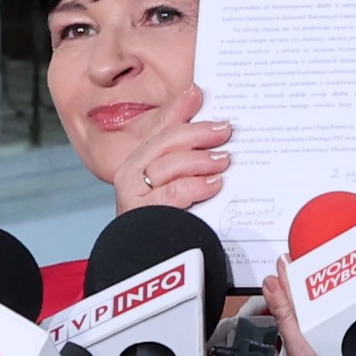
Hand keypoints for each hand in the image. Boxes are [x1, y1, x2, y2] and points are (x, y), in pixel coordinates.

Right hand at [111, 84, 229, 211]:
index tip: (200, 93)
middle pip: (165, 141)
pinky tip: (214, 184)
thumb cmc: (166, 221)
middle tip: (225, 130)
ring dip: (200, 159)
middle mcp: (130, 174)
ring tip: (225, 160)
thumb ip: (189, 158)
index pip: (161, 128)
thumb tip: (213, 128)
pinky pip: (172, 193)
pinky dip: (195, 186)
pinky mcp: (143, 215)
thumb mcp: (178, 185)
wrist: (146, 262)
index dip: (180, 109)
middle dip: (197, 132)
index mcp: (138, 161)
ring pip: (168, 164)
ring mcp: (133, 194)